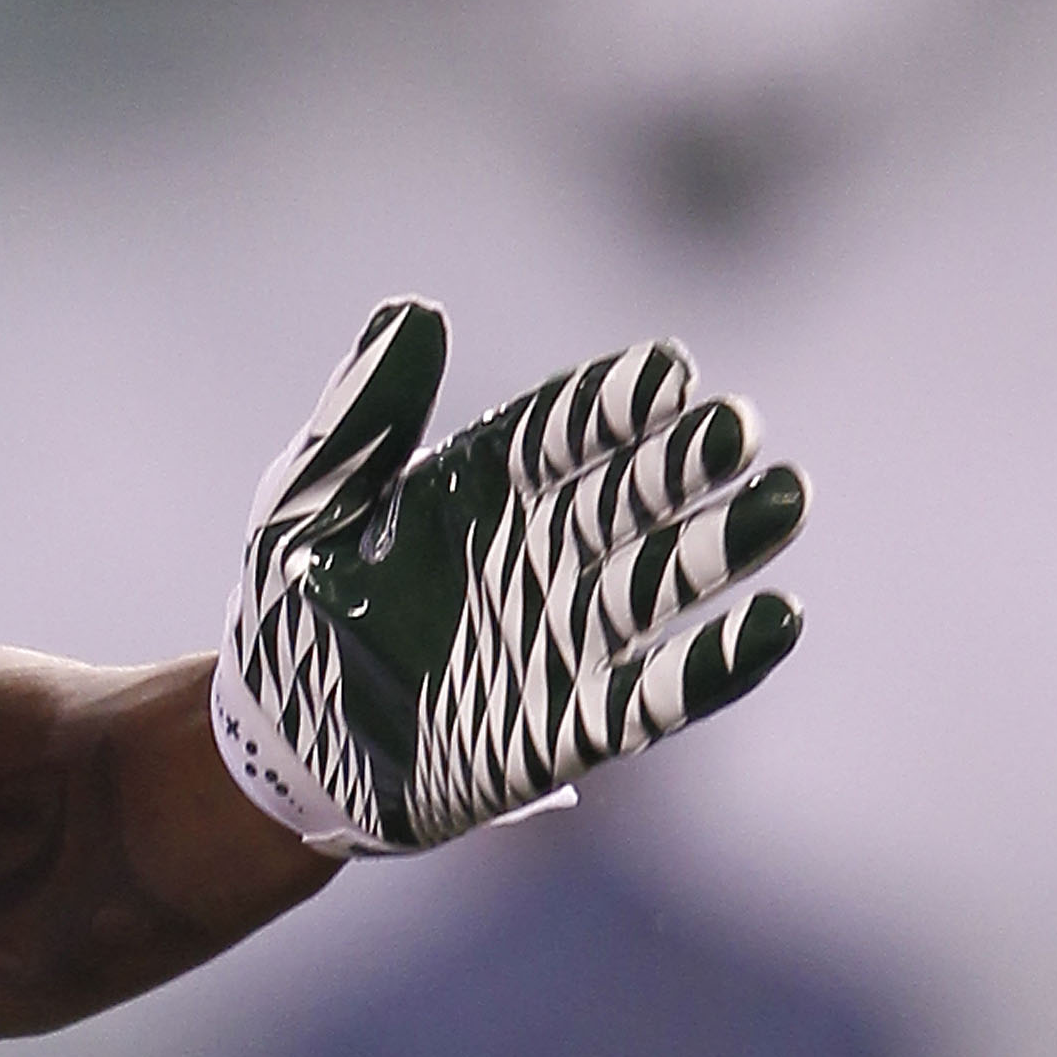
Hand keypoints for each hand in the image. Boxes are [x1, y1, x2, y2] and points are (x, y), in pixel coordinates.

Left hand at [214, 301, 807, 856]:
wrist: (272, 746)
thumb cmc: (287, 611)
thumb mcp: (308, 503)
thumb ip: (364, 416)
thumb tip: (414, 310)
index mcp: (480, 492)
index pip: (561, 435)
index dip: (612, 406)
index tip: (670, 371)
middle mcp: (535, 556)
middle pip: (625, 500)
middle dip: (682, 467)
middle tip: (739, 428)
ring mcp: (558, 639)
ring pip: (657, 583)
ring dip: (720, 548)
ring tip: (784, 499)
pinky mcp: (566, 728)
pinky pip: (652, 693)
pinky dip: (714, 664)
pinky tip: (776, 622)